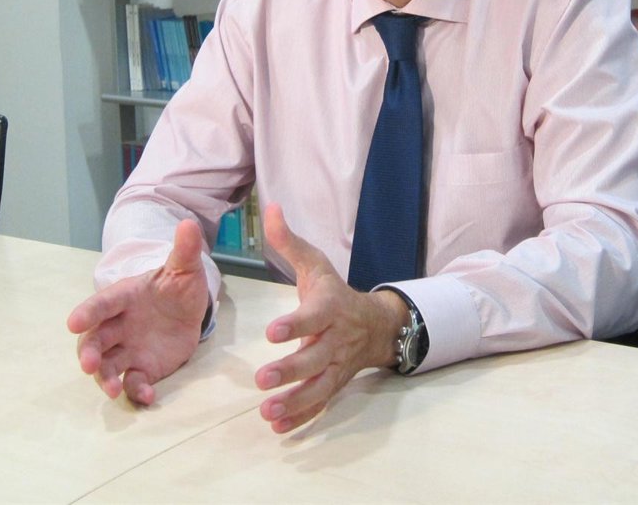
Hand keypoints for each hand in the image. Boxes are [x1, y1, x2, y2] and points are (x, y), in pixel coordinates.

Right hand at [66, 219, 209, 405]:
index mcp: (124, 297)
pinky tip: (148, 397)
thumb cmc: (177, 285)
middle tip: (88, 365)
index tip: (73, 322)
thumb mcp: (184, 268)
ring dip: (105, 378)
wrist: (189, 309)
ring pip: (107, 365)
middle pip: (95, 340)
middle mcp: (119, 325)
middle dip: (88, 352)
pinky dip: (137, 391)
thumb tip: (189, 224)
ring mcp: (128, 348)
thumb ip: (184, 251)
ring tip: (113, 390)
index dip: (87, 312)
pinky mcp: (142, 368)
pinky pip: (134, 382)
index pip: (102, 303)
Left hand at [254, 203, 407, 433]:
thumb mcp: (315, 264)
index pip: (314, 316)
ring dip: (295, 401)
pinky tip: (278, 429)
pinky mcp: (336, 384)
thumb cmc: (335, 291)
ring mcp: (338, 365)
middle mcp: (336, 339)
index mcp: (330, 307)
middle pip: (315, 357)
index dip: (295, 325)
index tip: (272, 332)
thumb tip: (269, 208)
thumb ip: (289, 242)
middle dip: (290, 370)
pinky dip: (302, 418)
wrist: (376, 324)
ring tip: (267, 412)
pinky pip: (322, 404)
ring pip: (319, 387)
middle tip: (261, 380)